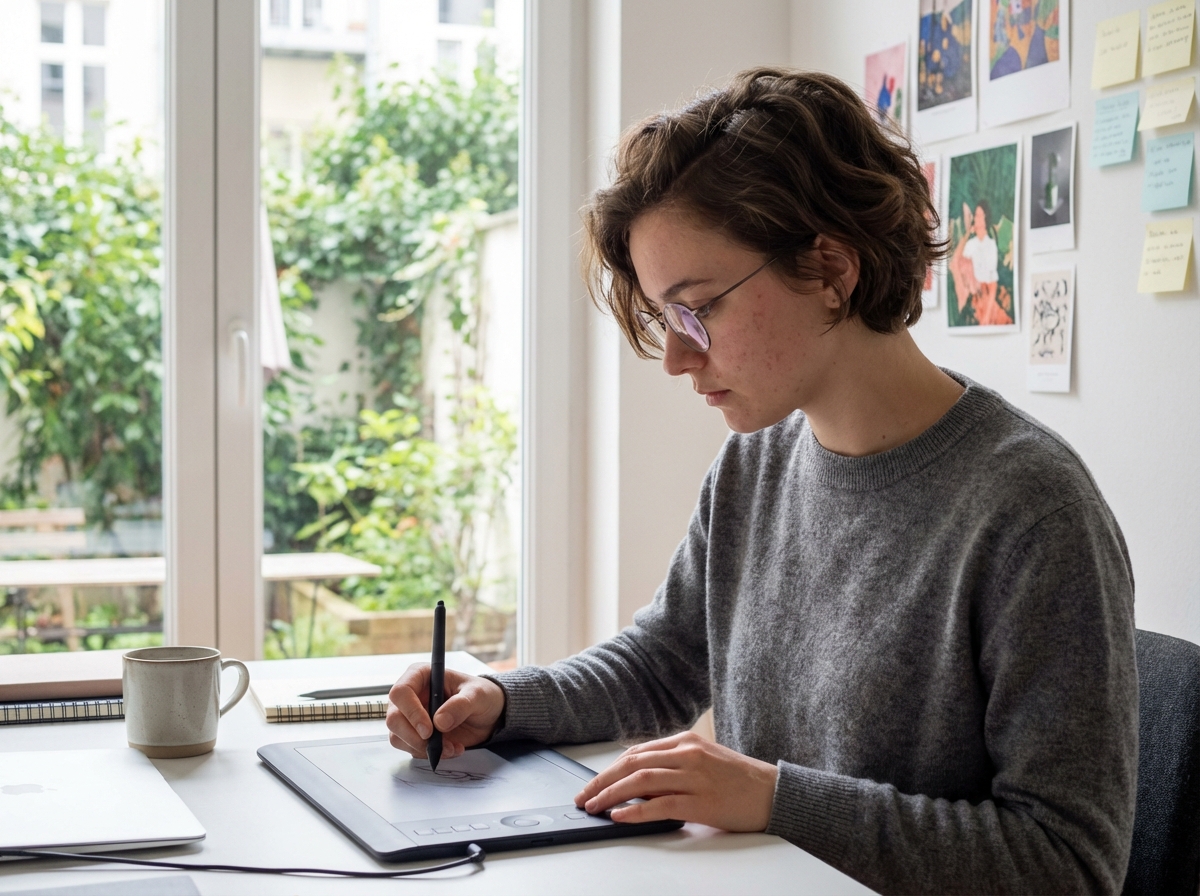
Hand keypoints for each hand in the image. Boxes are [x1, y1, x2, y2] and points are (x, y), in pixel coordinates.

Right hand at [386, 663, 505, 760]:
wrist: (488, 715)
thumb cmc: (481, 695)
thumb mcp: (478, 695)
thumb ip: (460, 705)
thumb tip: (439, 722)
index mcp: (421, 676)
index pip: (401, 692)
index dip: (411, 712)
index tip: (428, 730)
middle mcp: (410, 696)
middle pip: (393, 718)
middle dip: (413, 737)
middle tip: (436, 744)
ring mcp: (410, 717)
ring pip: (398, 737)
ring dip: (423, 748)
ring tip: (451, 747)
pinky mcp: (415, 735)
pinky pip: (411, 749)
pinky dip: (429, 754)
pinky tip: (451, 749)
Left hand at [573, 731, 777, 831]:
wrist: (774, 793)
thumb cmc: (739, 780)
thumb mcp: (704, 761)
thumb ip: (673, 765)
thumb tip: (637, 782)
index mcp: (686, 741)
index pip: (637, 752)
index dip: (610, 768)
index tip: (594, 782)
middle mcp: (688, 754)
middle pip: (632, 763)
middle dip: (602, 780)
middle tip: (584, 796)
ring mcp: (694, 776)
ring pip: (640, 780)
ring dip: (611, 794)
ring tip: (594, 806)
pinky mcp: (701, 801)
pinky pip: (660, 804)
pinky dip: (635, 810)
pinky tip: (619, 815)